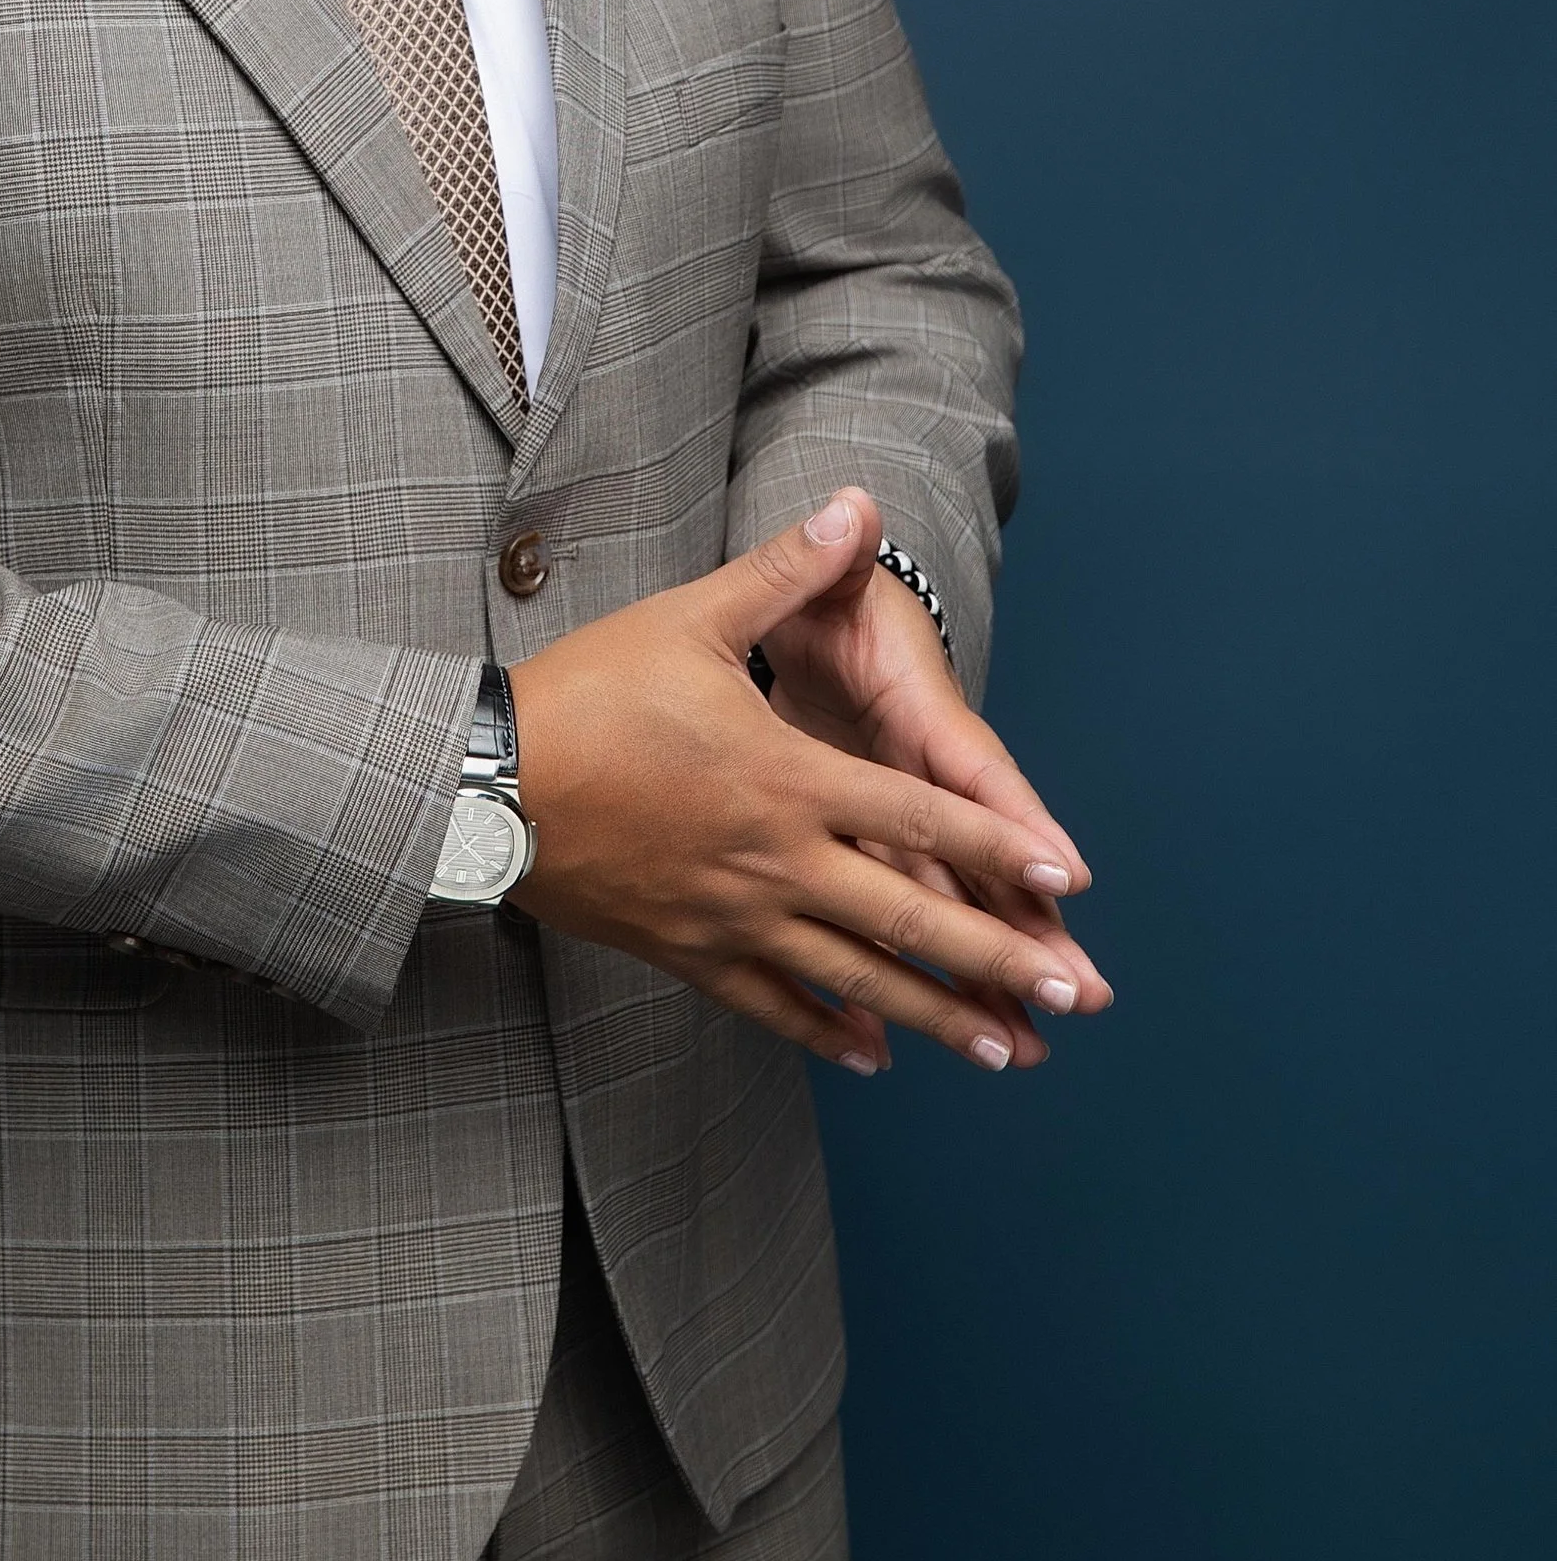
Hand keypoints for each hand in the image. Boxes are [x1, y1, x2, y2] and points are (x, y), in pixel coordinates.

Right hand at [505, 497, 1109, 1075]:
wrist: (488, 783)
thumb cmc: (586, 694)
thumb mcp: (687, 619)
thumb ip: (782, 571)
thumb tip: (855, 506)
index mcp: (788, 779)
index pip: (918, 820)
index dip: (998, 847)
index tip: (1065, 881)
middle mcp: (777, 860)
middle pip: (909, 918)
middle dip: (998, 958)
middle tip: (1071, 994)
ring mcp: (734, 916)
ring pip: (855, 978)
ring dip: (937, 1015)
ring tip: (1005, 1050)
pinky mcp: (688, 949)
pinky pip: (773, 1003)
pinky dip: (829, 1029)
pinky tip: (876, 1054)